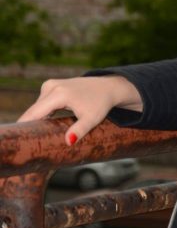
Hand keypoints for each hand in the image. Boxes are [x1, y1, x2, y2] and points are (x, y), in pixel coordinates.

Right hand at [16, 75, 142, 146]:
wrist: (107, 88)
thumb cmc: (100, 105)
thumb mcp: (92, 119)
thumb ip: (80, 130)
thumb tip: (68, 141)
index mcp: (59, 94)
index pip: (35, 113)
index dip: (24, 125)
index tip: (20, 139)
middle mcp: (51, 86)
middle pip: (34, 110)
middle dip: (29, 125)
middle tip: (27, 143)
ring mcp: (50, 84)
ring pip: (37, 107)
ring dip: (36, 120)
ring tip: (34, 135)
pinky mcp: (51, 85)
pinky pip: (42, 103)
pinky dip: (41, 113)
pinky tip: (40, 125)